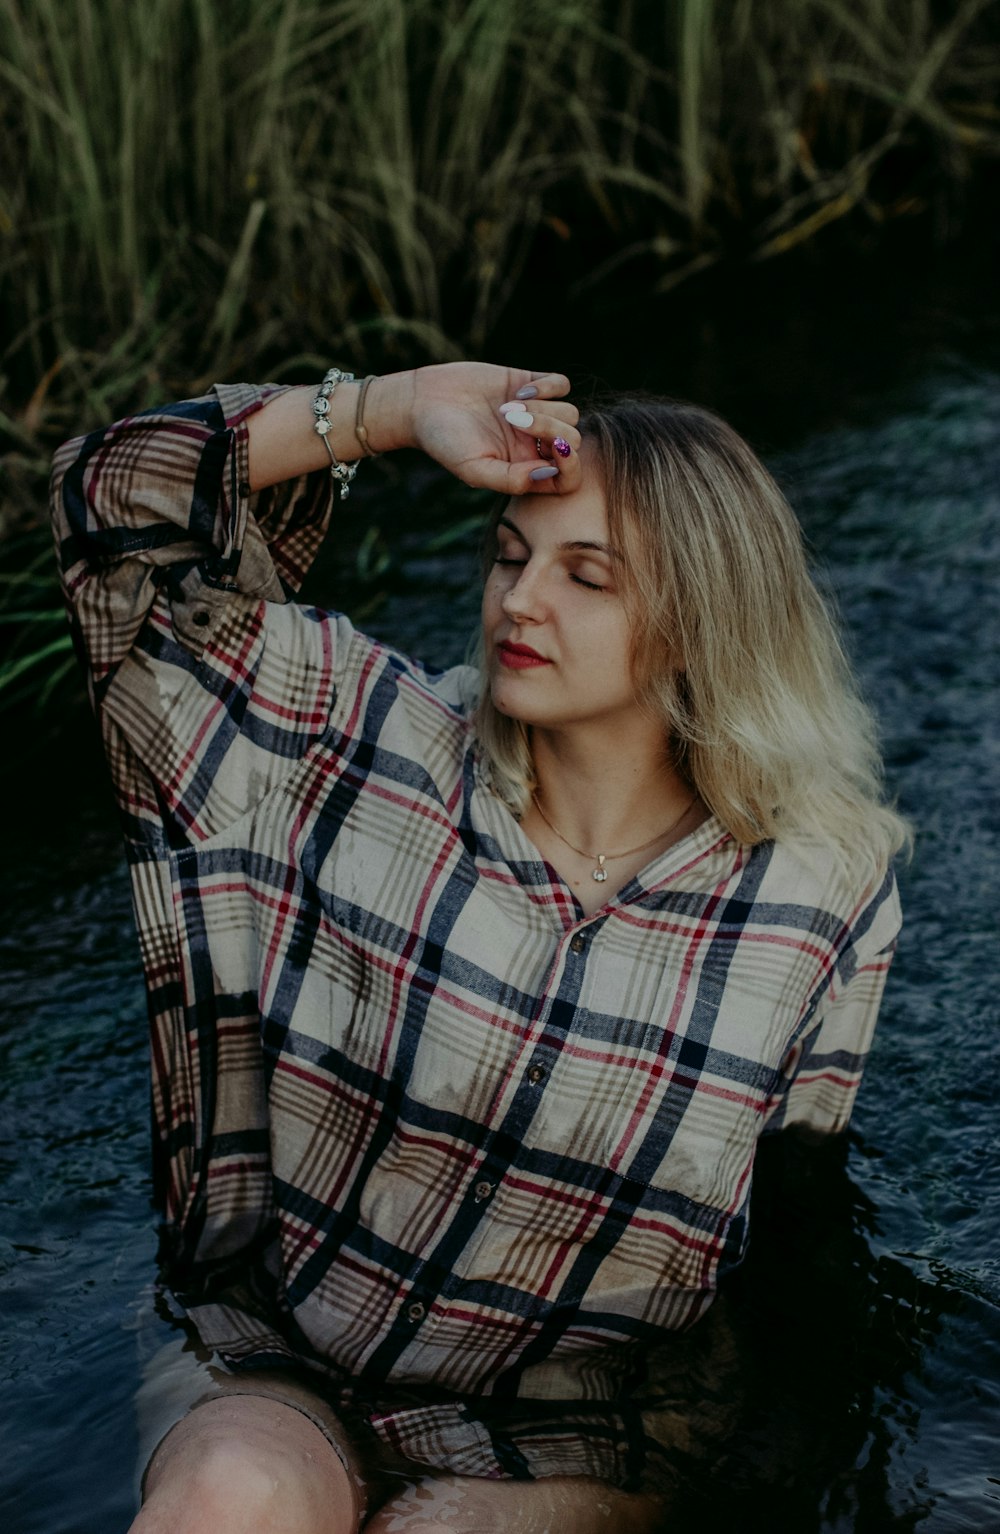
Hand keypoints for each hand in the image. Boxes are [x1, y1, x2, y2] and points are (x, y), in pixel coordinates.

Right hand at [403, 363, 582, 494]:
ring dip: (543, 409)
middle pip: (572, 440)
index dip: (571, 467)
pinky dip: (547, 387)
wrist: (422, 402)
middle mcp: (535, 444)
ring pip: (570, 412)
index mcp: (526, 470)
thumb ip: (512, 480)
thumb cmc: (444, 442)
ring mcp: (536, 413)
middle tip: (512, 422)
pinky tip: (518, 391)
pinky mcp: (530, 383)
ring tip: (506, 409)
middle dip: (550, 429)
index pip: (569, 477)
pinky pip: (561, 385)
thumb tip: (548, 473)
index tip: (553, 452)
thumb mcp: (474, 469)